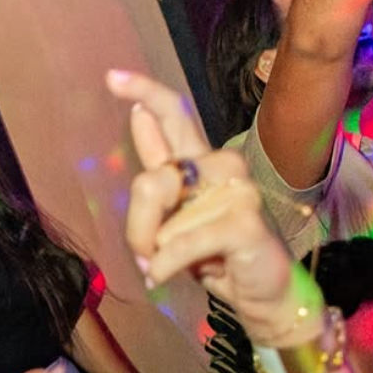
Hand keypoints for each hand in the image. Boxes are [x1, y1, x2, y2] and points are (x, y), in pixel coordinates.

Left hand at [106, 71, 307, 346]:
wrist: (261, 296)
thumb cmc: (216, 257)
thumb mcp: (175, 218)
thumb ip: (157, 175)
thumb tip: (139, 115)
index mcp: (202, 162)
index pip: (174, 115)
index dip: (144, 91)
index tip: (111, 77)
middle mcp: (221, 166)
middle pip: (151, 182)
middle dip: (138, 228)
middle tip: (146, 255)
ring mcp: (238, 189)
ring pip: (164, 221)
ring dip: (157, 255)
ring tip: (176, 267)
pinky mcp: (244, 219)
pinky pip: (180, 244)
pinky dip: (168, 266)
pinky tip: (175, 276)